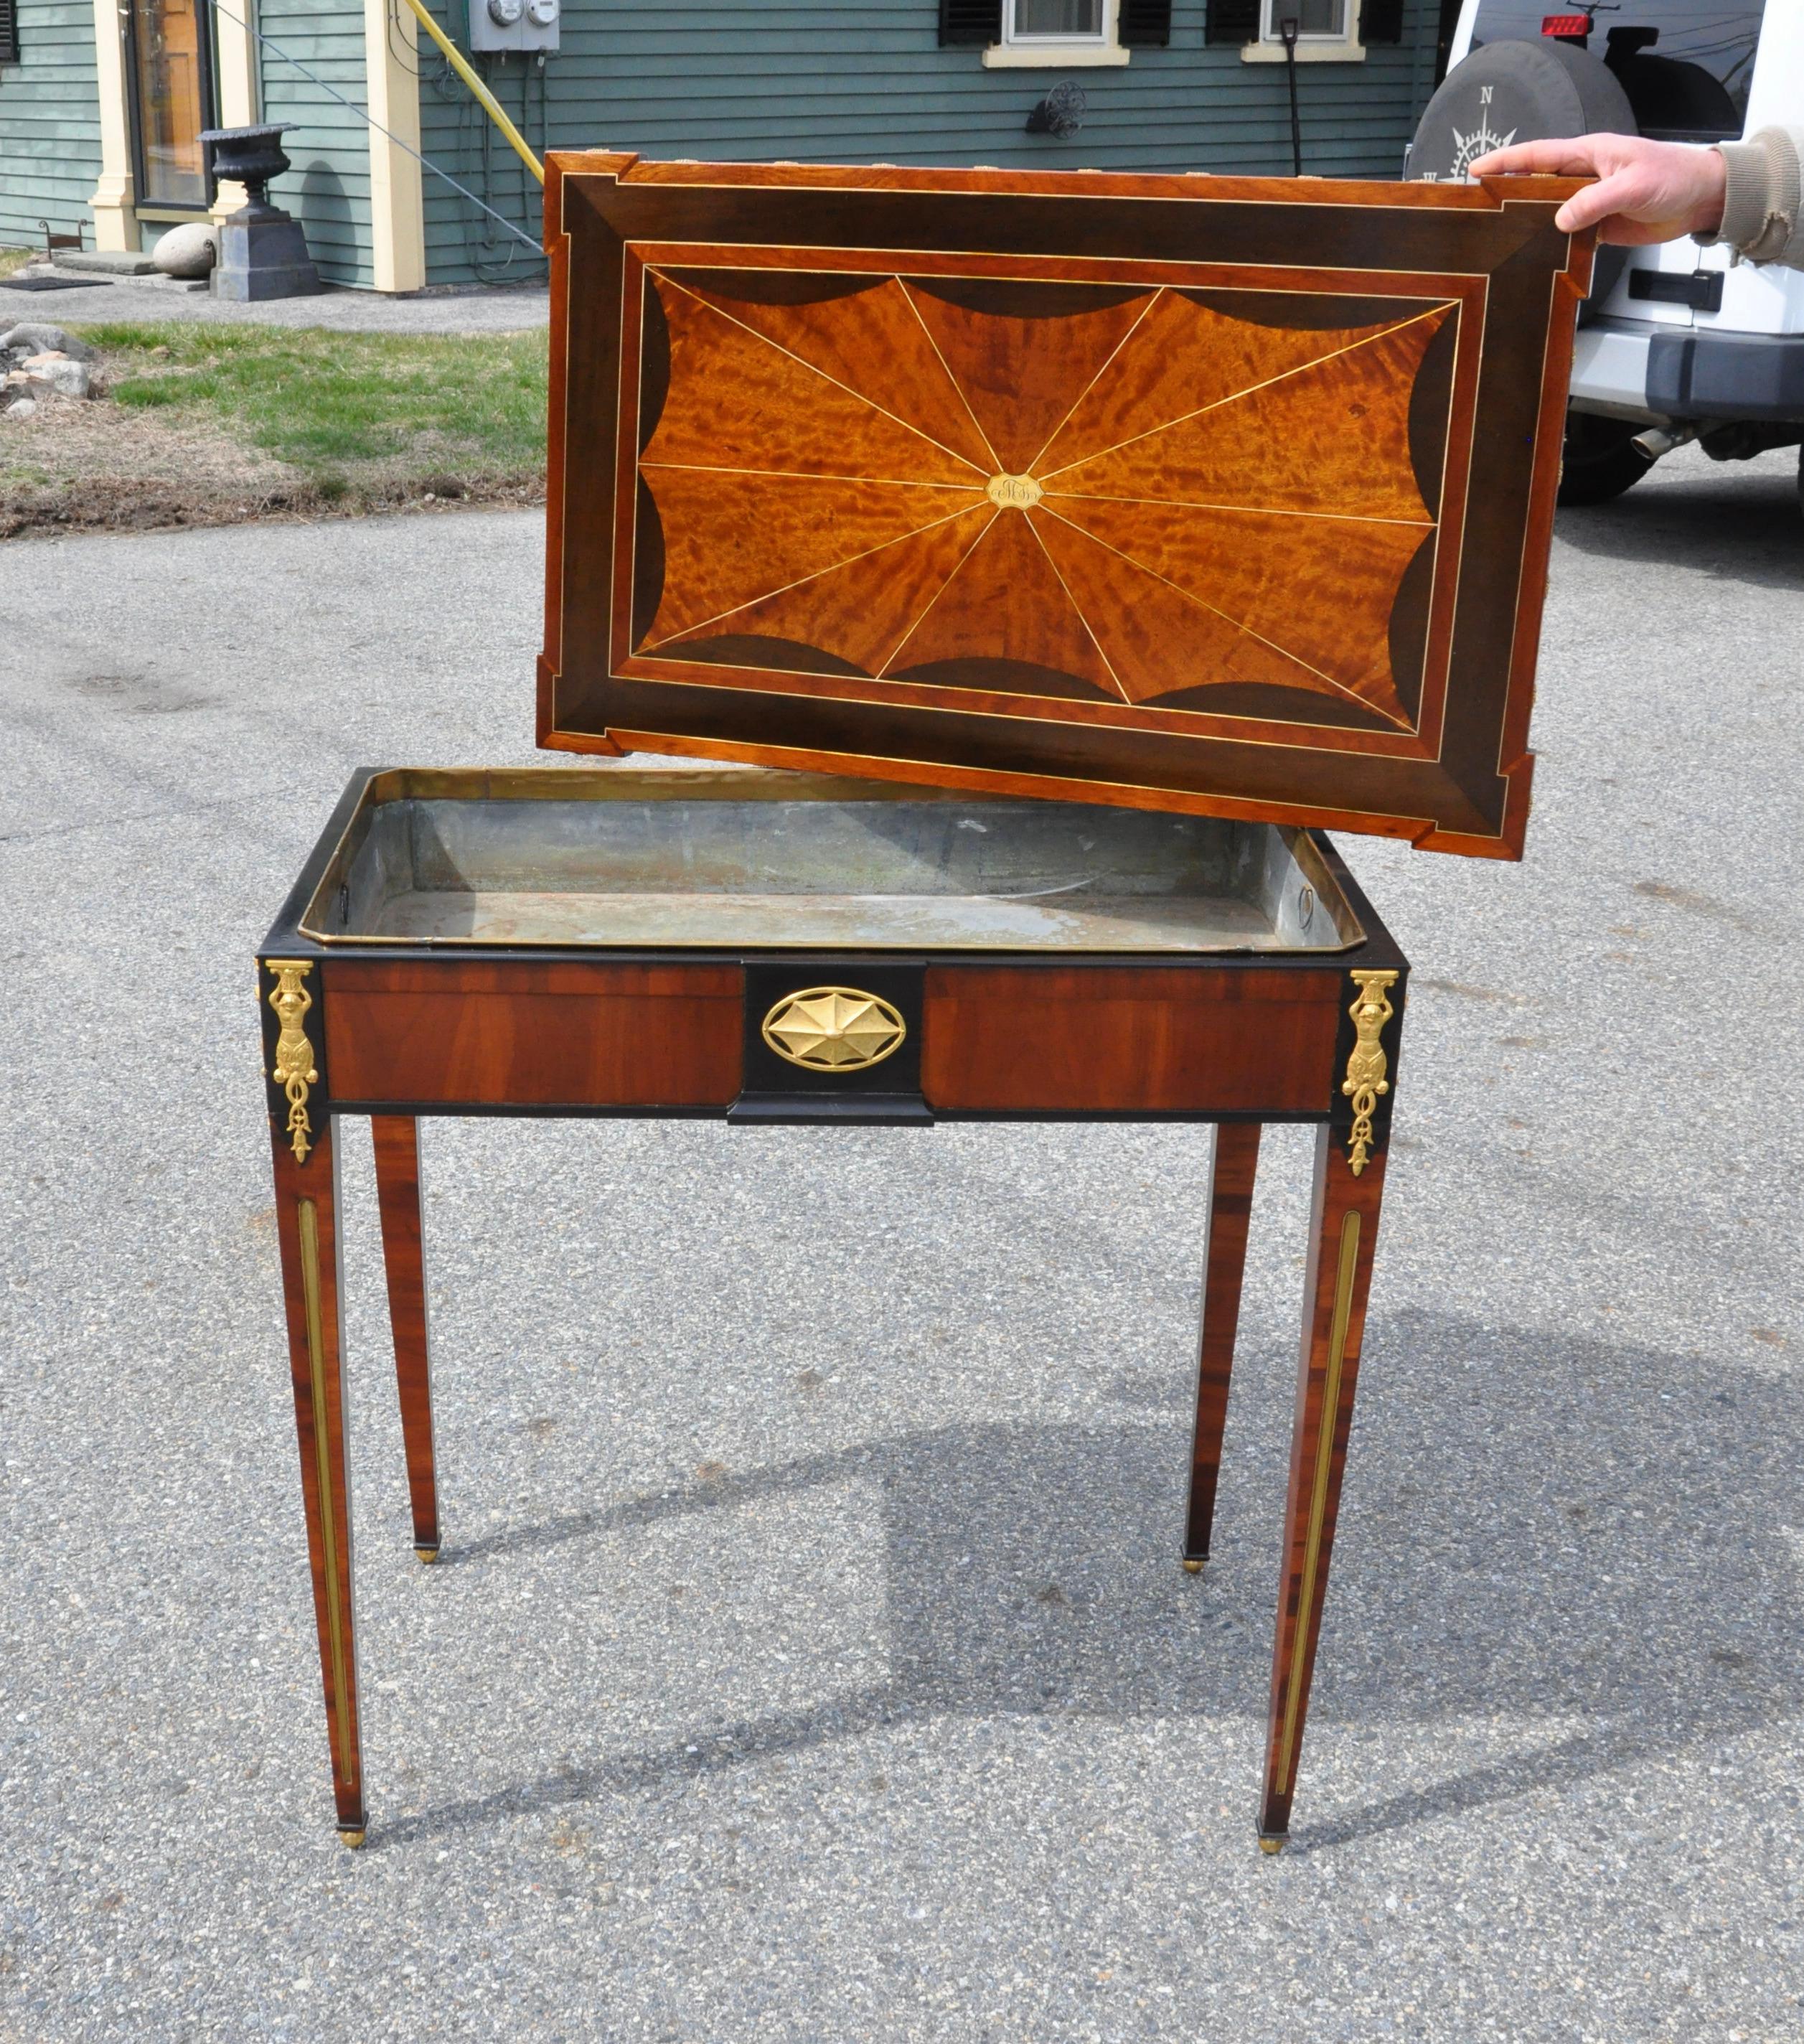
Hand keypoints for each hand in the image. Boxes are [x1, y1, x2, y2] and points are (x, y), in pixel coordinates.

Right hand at [1465, 132, 1726, 244]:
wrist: (1701, 198)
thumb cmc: (1674, 177)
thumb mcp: (1634, 185)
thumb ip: (1596, 201)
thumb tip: (1560, 220)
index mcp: (1589, 155)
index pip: (1539, 155)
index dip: (1506, 161)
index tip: (1477, 169)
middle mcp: (1584, 177)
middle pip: (1536, 183)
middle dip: (1506, 192)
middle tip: (1477, 208)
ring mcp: (1588, 202)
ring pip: (1548, 212)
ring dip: (1526, 223)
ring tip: (1496, 237)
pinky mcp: (1596, 226)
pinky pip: (1566, 235)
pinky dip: (1550, 245)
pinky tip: (1533, 256)